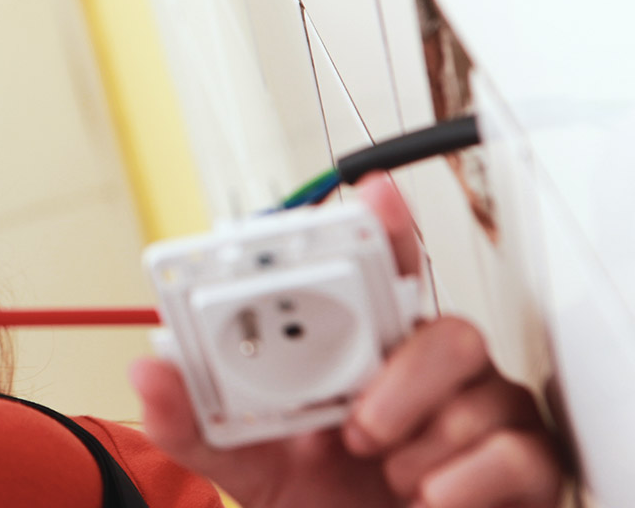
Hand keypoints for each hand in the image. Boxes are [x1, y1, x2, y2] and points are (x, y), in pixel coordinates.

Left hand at [130, 174, 564, 507]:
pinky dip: (460, 484)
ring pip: (480, 394)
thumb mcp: (244, 465)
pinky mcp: (521, 466)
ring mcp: (483, 415)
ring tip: (385, 472)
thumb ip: (191, 421)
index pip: (385, 275)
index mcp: (366, 354)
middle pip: (447, 327)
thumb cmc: (321, 501)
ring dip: (417, 447)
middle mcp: (430, 374)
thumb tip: (149, 371)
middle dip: (399, 376)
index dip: (387, 228)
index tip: (376, 194)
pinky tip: (430, 496)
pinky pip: (514, 454)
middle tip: (355, 424)